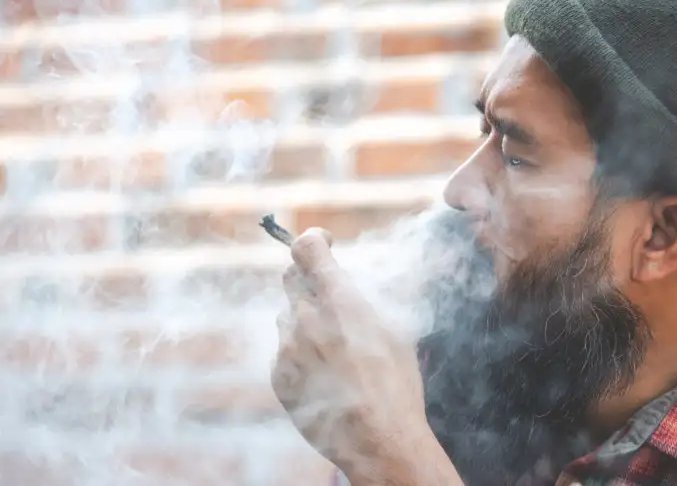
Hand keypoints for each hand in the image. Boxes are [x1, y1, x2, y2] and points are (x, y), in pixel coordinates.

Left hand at [271, 228, 427, 472]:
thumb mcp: (392, 328)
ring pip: (287, 316)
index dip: (314, 240)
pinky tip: (325, 375)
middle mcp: (305, 318)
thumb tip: (344, 284)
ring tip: (334, 349)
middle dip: (309, 279)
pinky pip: (283, 350)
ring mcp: (287, 348)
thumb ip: (360, 298)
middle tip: (329, 296)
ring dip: (304, 320)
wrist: (378, 440)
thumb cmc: (395, 383)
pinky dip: (299, 352)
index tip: (324, 243)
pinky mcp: (278, 375)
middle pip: (291, 277)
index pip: (306, 248)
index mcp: (339, 300)